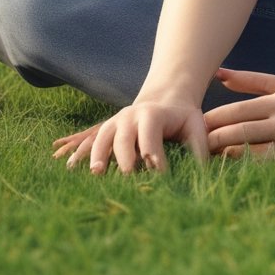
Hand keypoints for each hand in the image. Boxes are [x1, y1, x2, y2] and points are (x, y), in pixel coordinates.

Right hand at [52, 100, 208, 174]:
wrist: (166, 98)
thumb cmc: (183, 117)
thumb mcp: (196, 126)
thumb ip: (200, 148)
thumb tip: (204, 175)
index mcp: (153, 114)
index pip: (151, 137)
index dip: (154, 155)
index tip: (159, 176)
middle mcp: (131, 115)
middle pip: (124, 137)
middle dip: (125, 157)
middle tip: (127, 176)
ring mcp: (116, 121)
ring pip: (103, 137)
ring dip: (97, 154)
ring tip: (97, 173)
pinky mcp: (107, 129)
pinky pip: (90, 140)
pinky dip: (81, 152)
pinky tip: (71, 167)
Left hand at [204, 69, 274, 162]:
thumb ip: (252, 81)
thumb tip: (219, 74)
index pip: (237, 109)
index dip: (213, 119)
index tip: (197, 126)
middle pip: (238, 128)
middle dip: (212, 137)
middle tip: (195, 144)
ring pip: (247, 148)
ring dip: (222, 153)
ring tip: (206, 157)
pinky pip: (260, 165)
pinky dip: (241, 166)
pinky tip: (230, 168)